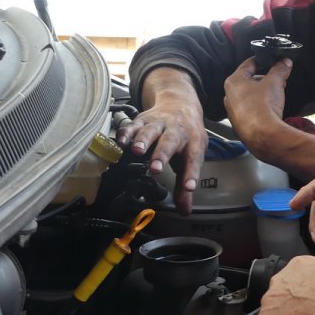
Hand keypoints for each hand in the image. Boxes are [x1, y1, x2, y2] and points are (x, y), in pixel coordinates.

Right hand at [116, 69, 205, 215]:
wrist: (180, 103)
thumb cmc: (187, 136)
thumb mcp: (193, 156)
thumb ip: (185, 183)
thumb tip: (184, 211)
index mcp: (193, 142)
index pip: (194, 159)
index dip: (191, 174)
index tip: (188, 187)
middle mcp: (176, 131)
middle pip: (170, 142)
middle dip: (162, 154)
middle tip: (155, 168)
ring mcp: (159, 124)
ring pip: (150, 131)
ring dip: (143, 140)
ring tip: (137, 151)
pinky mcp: (143, 119)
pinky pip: (133, 125)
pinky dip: (126, 132)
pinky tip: (121, 142)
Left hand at [223, 57, 291, 157]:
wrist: (263, 135)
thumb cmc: (263, 106)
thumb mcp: (275, 82)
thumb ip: (280, 69)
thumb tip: (285, 62)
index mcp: (233, 81)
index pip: (248, 64)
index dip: (262, 60)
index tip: (271, 60)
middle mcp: (229, 96)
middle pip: (248, 80)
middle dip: (264, 78)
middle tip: (278, 79)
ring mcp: (233, 111)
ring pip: (249, 96)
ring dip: (262, 93)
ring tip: (276, 94)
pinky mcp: (239, 124)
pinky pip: (250, 110)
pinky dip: (259, 106)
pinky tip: (270, 109)